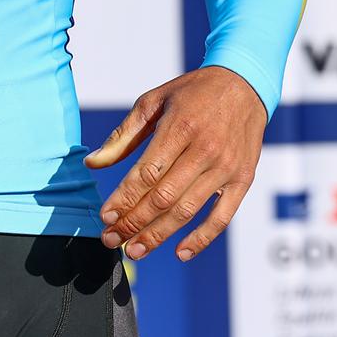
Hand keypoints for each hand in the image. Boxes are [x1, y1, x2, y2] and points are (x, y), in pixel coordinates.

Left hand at [84, 66, 265, 261]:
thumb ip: (123, 135)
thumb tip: (92, 163)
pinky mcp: (243, 179)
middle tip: (111, 238)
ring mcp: (226, 167)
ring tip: (134, 250)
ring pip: (187, 210)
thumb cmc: (193, 93)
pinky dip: (202, 238)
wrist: (244, 84)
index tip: (105, 216)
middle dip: (133, 222)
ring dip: (158, 235)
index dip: (123, 199)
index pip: (146, 173)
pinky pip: (222, 217)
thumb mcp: (154, 101)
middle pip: (163, 197)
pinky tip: (180, 252)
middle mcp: (205, 149)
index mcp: (180, 127)